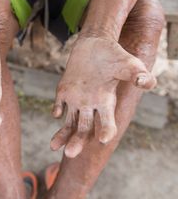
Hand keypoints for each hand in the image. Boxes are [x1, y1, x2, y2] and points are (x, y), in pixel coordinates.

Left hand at [50, 37, 155, 157]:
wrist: (94, 45)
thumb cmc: (114, 55)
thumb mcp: (129, 64)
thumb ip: (137, 74)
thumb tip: (146, 82)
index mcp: (106, 102)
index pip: (106, 123)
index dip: (106, 130)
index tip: (103, 139)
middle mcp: (90, 105)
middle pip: (84, 129)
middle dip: (77, 141)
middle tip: (70, 154)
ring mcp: (76, 99)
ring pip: (69, 122)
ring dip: (63, 135)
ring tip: (53, 147)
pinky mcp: (64, 90)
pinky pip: (59, 104)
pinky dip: (56, 109)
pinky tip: (56, 112)